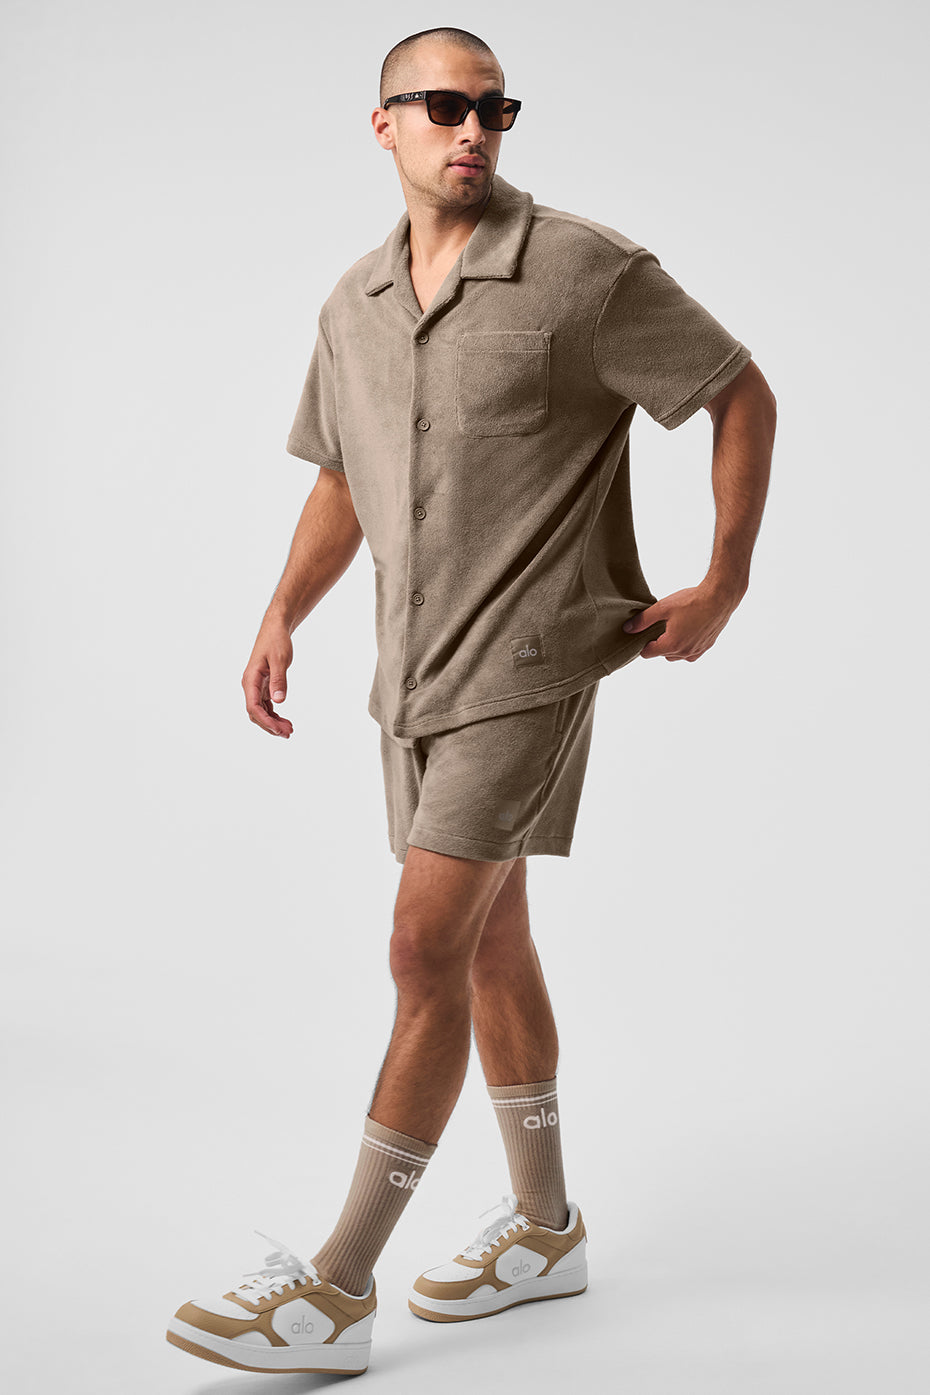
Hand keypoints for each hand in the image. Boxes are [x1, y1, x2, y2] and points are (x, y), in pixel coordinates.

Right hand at [242, 623, 293, 736]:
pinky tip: (284, 721)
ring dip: (273, 722)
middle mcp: (250, 685)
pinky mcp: (263, 686)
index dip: (265, 720)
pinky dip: (274, 715)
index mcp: (250, 679)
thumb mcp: (280, 660)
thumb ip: (279, 680)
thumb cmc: (276, 642)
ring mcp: (256, 687)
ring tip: (289, 730)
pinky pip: (266, 705)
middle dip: (270, 725)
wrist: (275, 630)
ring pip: (261, 711)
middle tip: (288, 733)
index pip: (253, 706)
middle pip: (256, 713)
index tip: (279, 729)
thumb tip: (279, 701)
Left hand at [622, 583, 742, 661]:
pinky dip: (685, 645)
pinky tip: (687, 630)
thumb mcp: (663, 607)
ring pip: (676, 655)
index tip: (646, 631)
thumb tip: (628, 629)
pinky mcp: (707, 646)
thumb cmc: (692, 601)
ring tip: (675, 626)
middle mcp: (684, 652)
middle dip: (658, 642)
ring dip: (672, 645)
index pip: (647, 654)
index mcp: (671, 645)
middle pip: (662, 654)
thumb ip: (643, 620)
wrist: (720, 597)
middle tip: (661, 625)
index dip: (643, 642)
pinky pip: (690, 653)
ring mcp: (697, 651)